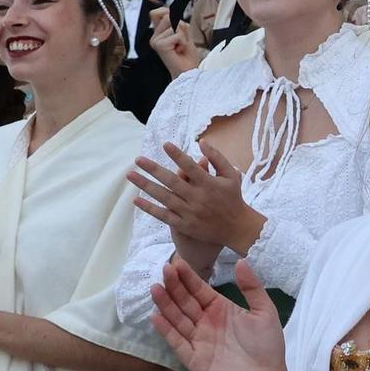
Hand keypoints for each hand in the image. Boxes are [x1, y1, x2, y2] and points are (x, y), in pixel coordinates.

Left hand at [129, 142, 264, 255]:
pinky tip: (136, 200)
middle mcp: (197, 197)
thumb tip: (201, 142)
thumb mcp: (231, 175)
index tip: (165, 145)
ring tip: (131, 175)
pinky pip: (164, 215)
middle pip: (172, 181)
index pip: (190, 166)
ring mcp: (190, 212)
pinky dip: (150, 208)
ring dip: (146, 186)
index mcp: (209, 184)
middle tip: (138, 159)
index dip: (177, 155)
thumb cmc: (233, 198)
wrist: (237, 228)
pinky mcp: (185, 225)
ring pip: (164, 197)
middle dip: (153, 169)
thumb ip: (217, 158)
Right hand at [147, 255, 286, 370]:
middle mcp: (205, 322)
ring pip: (177, 319)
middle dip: (174, 286)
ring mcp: (198, 340)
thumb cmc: (267, 346)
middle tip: (164, 270)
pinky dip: (166, 330)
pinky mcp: (193, 359)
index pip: (199, 290)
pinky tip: (156, 317)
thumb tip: (241, 261)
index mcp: (220, 309)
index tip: (177, 262)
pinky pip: (177, 342)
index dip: (188, 277)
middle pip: (185, 301)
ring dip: (166, 304)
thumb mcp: (265, 311)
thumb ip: (252, 287)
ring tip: (155, 288)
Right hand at [149, 7, 198, 76]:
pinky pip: (178, 35)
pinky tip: (179, 51)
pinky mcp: (159, 46)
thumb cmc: (186, 56)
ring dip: (184, 36)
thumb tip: (173, 12)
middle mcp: (154, 37)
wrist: (187, 72)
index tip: (176, 24)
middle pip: (168, 16)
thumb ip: (177, 22)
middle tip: (181, 42)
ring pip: (175, 25)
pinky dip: (184, 42)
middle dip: (181, 27)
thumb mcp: (184, 34)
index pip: (155, 13)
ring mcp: (155, 41)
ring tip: (180, 47)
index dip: (166, 11)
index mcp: (158, 33)